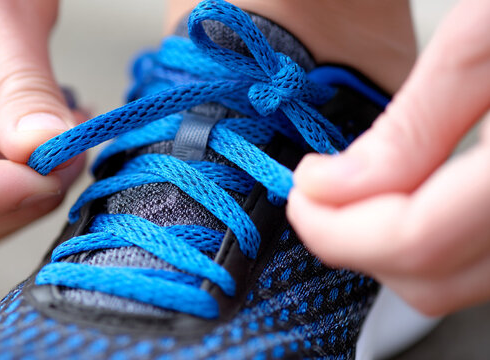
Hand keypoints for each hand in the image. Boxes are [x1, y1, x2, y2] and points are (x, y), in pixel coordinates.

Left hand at [287, 0, 489, 315]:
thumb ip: (412, 125)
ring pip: (458, 283)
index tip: (303, 190)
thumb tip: (332, 187)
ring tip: (359, 191)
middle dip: (355, 242)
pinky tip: (413, 196)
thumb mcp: (485, 38)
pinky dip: (434, 241)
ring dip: (390, 247)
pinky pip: (482, 262)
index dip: (336, 228)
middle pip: (433, 280)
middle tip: (320, 193)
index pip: (416, 242)